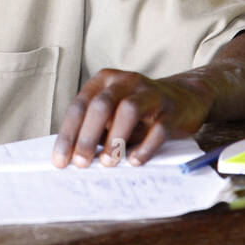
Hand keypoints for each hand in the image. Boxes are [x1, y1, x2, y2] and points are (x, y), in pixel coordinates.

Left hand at [52, 68, 211, 168]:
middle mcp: (124, 82)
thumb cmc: (140, 111)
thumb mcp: (114, 113)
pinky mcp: (170, 110)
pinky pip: (157, 128)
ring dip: (115, 138)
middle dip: (87, 136)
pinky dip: (145, 146)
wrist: (184, 97)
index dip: (68, 134)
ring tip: (107, 163)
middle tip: (80, 163)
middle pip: (100, 106)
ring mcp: (149, 93)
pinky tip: (135, 161)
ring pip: (128, 110)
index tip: (60, 161)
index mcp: (104, 81)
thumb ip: (98, 129)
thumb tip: (76, 158)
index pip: (80, 106)